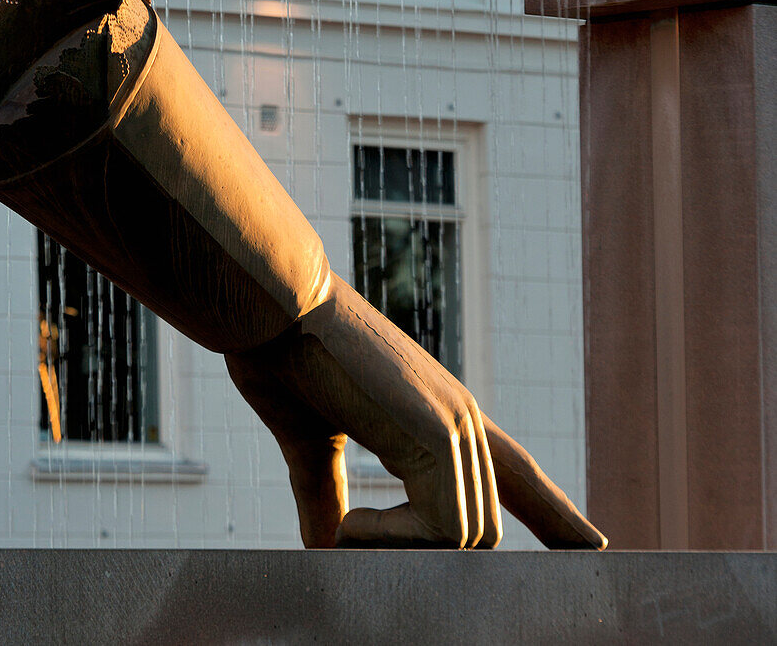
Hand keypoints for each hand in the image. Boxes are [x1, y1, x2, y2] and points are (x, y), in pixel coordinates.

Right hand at [227, 274, 605, 550]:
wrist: (274, 306)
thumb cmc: (283, 358)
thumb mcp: (309, 440)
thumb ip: (326, 493)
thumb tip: (325, 549)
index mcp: (436, 416)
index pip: (514, 471)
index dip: (553, 511)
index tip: (593, 545)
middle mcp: (460, 418)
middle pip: (480, 530)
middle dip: (421, 561)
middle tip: (349, 551)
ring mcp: (455, 421)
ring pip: (466, 537)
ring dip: (397, 553)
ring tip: (343, 535)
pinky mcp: (438, 429)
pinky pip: (444, 527)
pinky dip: (390, 543)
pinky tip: (348, 529)